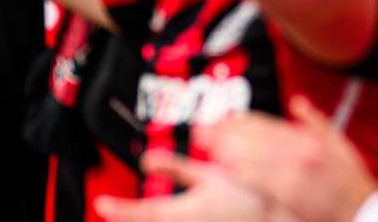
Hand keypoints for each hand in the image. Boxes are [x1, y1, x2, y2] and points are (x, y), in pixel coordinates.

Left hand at [94, 148, 275, 220]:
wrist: (275, 217)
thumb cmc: (247, 196)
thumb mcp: (210, 173)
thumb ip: (176, 167)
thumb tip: (147, 161)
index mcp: (179, 212)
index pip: (139, 212)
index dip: (118, 208)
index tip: (102, 205)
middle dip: (126, 218)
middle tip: (109, 213)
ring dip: (142, 221)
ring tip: (132, 215)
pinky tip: (160, 218)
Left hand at [195, 96, 377, 221]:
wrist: (361, 210)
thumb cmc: (350, 179)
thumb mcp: (339, 143)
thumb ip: (315, 121)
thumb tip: (297, 101)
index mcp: (311, 139)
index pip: (271, 125)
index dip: (244, 121)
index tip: (225, 118)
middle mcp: (301, 152)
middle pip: (257, 138)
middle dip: (228, 132)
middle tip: (204, 129)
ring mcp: (295, 173)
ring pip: (255, 156)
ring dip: (230, 149)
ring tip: (208, 145)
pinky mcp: (290, 194)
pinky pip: (261, 180)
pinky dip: (243, 172)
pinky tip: (226, 168)